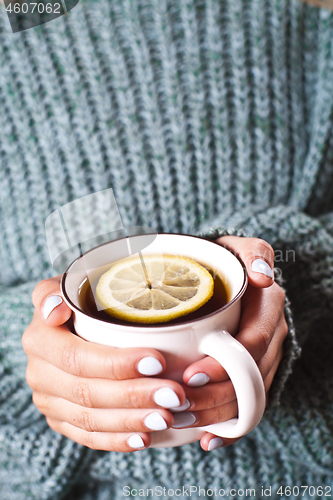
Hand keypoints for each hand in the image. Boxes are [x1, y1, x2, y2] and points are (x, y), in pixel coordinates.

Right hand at [22, 278, 189, 451]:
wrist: (75, 322)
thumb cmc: (84, 298)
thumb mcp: (70, 285)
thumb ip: (56, 291)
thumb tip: (55, 309)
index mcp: (40, 338)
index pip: (77, 357)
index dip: (117, 363)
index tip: (158, 361)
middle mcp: (40, 372)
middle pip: (87, 392)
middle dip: (134, 396)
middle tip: (175, 395)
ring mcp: (49, 400)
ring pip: (89, 418)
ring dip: (131, 420)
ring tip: (167, 416)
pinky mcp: (60, 419)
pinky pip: (87, 436)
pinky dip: (116, 440)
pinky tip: (143, 438)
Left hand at [178, 236, 287, 450]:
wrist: (230, 277)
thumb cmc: (228, 262)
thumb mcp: (240, 249)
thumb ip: (255, 254)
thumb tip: (263, 277)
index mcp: (269, 308)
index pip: (252, 344)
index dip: (225, 364)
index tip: (190, 375)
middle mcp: (271, 336)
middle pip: (249, 377)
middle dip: (214, 397)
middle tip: (177, 405)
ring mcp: (264, 358)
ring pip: (248, 397)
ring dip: (217, 415)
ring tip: (182, 422)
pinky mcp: (254, 373)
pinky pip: (248, 405)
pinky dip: (230, 427)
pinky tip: (209, 440)